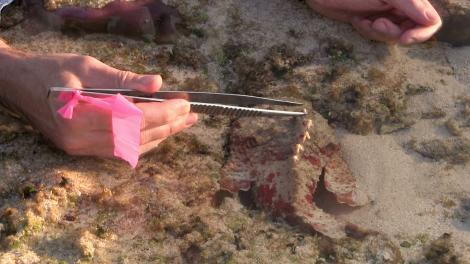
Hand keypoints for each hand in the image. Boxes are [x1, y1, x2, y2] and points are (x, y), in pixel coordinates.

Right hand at [0, 46, 197, 156]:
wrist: (18, 85)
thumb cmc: (50, 70)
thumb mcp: (86, 66)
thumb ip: (123, 78)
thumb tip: (157, 83)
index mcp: (80, 116)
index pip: (134, 119)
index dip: (163, 113)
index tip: (185, 104)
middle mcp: (81, 140)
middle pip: (136, 137)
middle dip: (168, 126)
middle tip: (191, 116)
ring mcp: (81, 149)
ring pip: (131, 148)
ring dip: (160, 136)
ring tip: (183, 124)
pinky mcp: (82, 150)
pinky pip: (120, 151)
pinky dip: (143, 142)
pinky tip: (160, 134)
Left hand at [307, 0, 441, 43]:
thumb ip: (410, 6)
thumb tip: (431, 21)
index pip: (430, 22)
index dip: (420, 34)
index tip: (403, 38)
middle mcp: (401, 6)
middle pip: (410, 32)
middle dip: (392, 33)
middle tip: (375, 23)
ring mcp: (386, 14)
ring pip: (392, 36)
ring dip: (376, 32)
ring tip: (363, 20)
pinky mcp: (370, 20)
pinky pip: (376, 35)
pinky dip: (367, 31)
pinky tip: (357, 20)